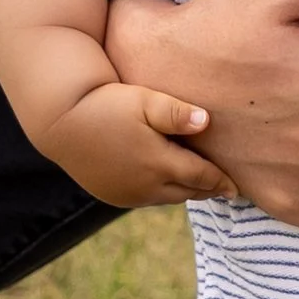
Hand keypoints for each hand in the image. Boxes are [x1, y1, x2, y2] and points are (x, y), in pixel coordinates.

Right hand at [41, 81, 231, 210]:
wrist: (61, 120)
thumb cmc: (106, 103)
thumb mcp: (144, 100)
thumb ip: (176, 112)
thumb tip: (206, 121)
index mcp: (159, 164)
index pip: (201, 177)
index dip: (221, 181)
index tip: (237, 188)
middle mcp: (145, 187)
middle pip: (187, 192)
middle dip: (206, 190)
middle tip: (223, 188)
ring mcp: (127, 195)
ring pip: (167, 198)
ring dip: (183, 191)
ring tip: (198, 185)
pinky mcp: (112, 196)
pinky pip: (146, 199)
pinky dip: (161, 192)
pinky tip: (165, 182)